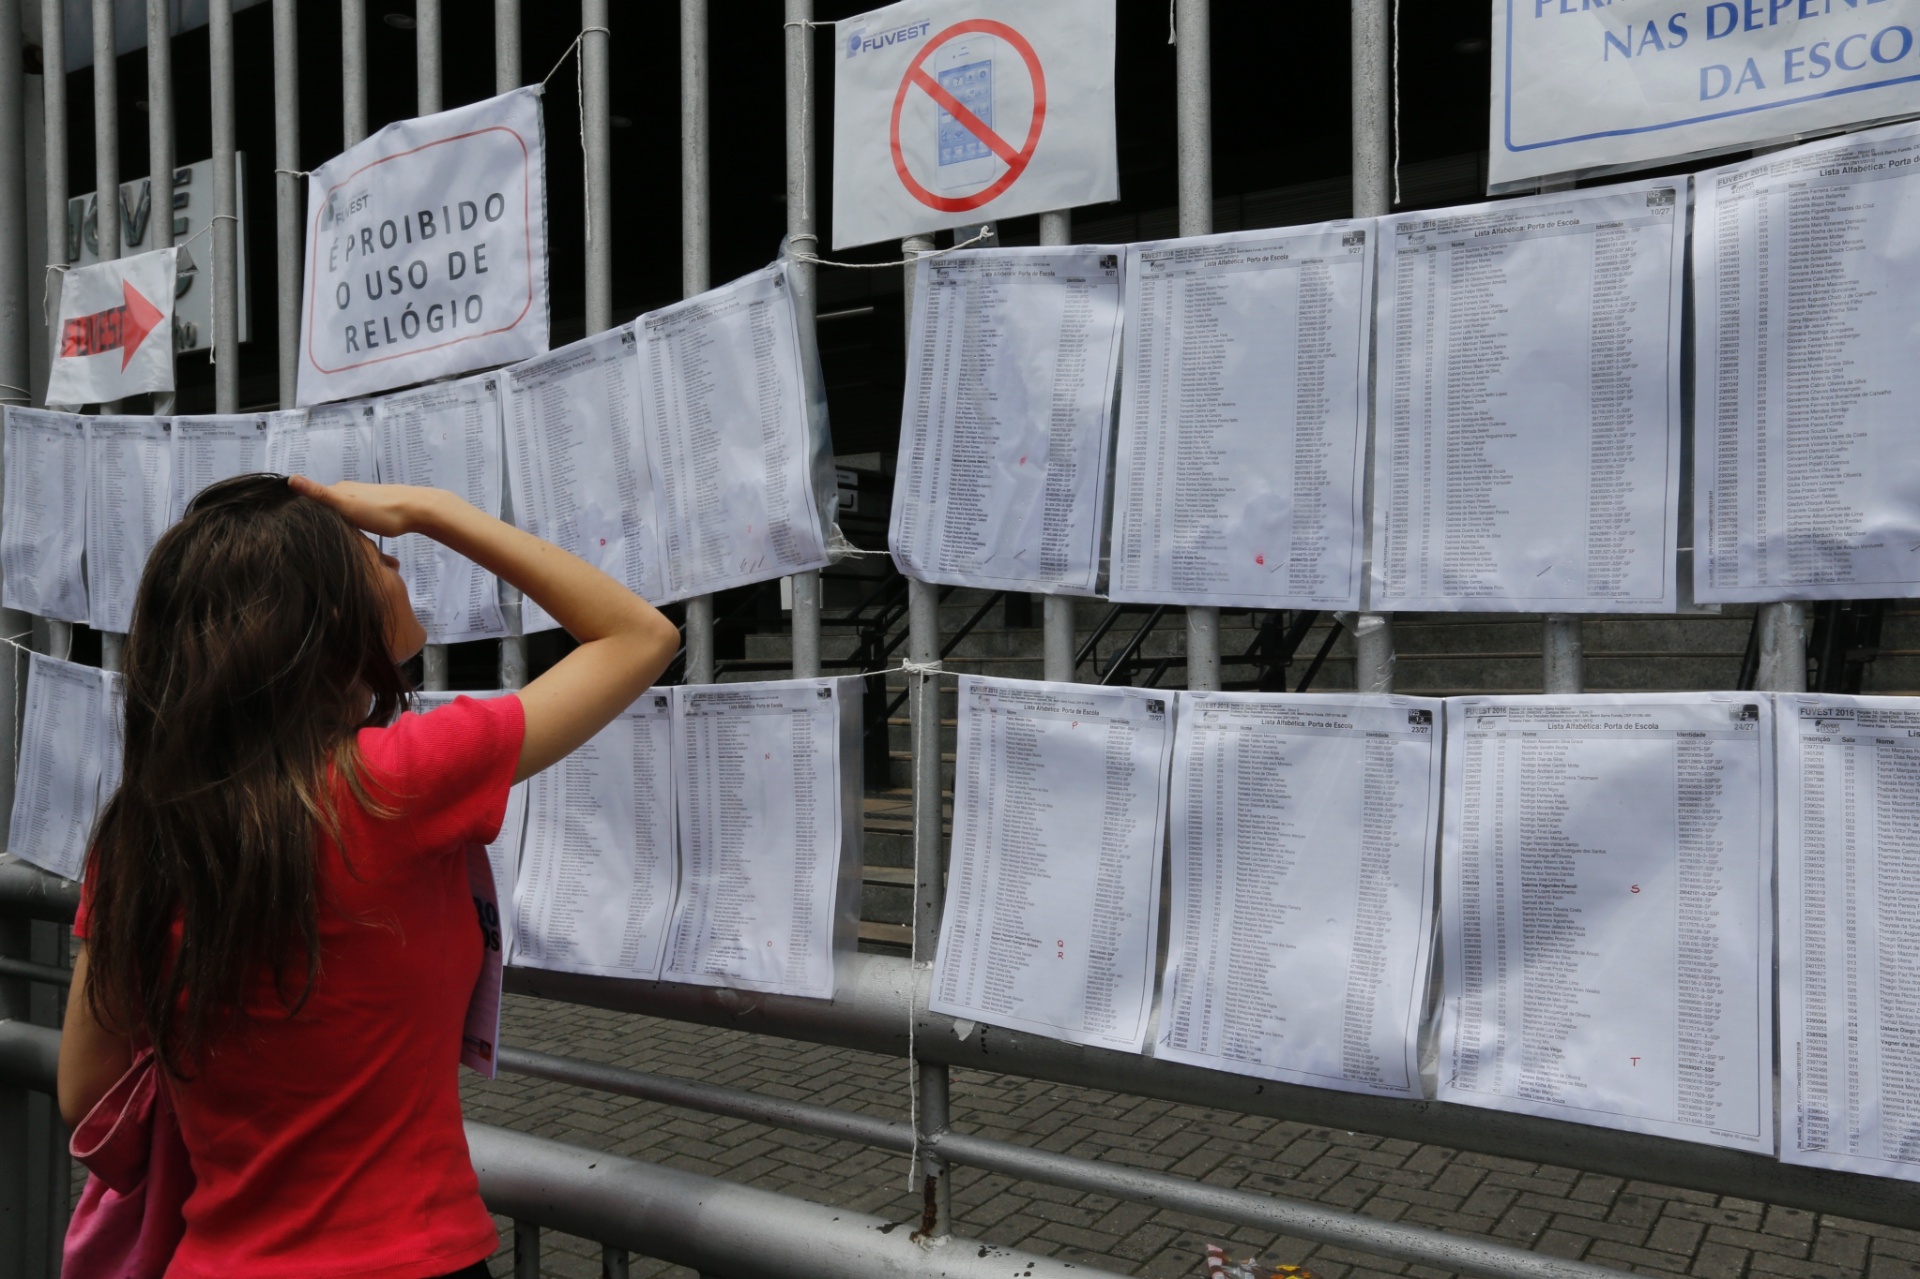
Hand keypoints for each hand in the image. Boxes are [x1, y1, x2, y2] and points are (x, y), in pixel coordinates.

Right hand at [287, 477, 448, 538]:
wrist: (418, 510)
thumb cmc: (381, 510)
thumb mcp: (345, 504)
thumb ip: (319, 494)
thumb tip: (290, 478)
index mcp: (339, 489)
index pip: (313, 498)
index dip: (304, 510)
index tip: (295, 525)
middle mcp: (350, 490)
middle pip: (328, 505)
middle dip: (320, 516)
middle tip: (312, 535)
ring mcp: (365, 498)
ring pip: (344, 511)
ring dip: (337, 521)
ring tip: (330, 536)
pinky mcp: (378, 508)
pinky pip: (358, 516)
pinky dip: (351, 523)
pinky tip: (353, 533)